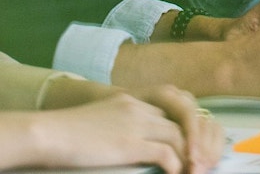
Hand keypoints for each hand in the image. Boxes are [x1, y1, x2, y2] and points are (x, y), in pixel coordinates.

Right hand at [4, 86, 222, 173]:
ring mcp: (137, 124)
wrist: (51, 131)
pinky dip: (174, 164)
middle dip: (194, 141)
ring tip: (193, 170)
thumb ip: (124, 124)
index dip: (185, 129)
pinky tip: (176, 173)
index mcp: (135, 101)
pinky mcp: (130, 143)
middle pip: (181, 121)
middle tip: (201, 160)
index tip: (192, 146)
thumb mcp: (104, 119)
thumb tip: (135, 143)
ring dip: (189, 155)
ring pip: (178, 136)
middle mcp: (141, 108)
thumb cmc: (70, 131)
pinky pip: (164, 153)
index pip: (171, 111)